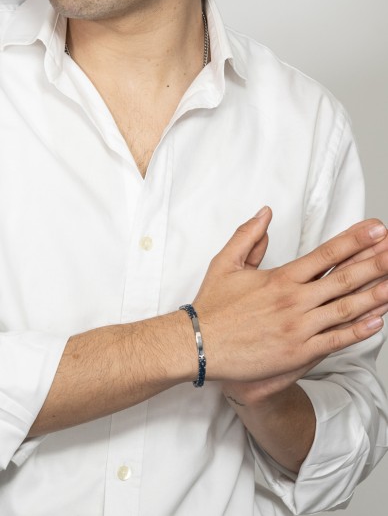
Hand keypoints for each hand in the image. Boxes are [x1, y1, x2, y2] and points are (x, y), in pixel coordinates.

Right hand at [193, 207, 387, 385]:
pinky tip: (377, 321)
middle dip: (375, 263)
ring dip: (375, 295)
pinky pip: (334, 341)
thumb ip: (247, 236)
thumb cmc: (211, 306)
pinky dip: (358, 331)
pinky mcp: (296, 353)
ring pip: (345, 309)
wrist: (198, 346)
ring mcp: (297, 328)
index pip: (325, 255)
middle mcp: (293, 301)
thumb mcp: (224, 263)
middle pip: (343, 279)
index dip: (355, 241)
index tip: (378, 230)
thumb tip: (265, 213)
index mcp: (279, 278)